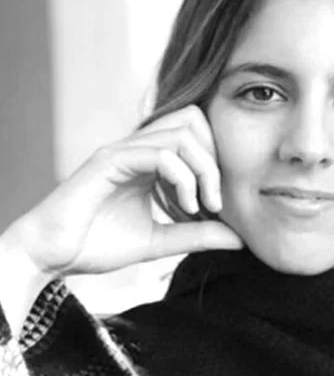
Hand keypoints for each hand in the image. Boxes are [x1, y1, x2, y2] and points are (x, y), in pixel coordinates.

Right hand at [8, 106, 242, 276]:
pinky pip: (160, 153)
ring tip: (202, 207)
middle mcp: (136, 147)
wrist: (51, 255)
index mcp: (148, 160)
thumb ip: (197, 235)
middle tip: (215, 203)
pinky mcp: (109, 160)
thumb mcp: (159, 241)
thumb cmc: (96, 245)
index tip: (218, 205)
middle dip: (215, 159)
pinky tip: (184, 207)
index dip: (216, 160)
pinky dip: (182, 178)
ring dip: (202, 169)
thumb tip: (240, 239)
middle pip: (194, 119)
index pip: (196, 132)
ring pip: (181, 132)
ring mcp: (122, 150)